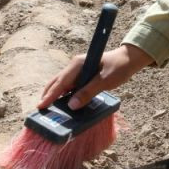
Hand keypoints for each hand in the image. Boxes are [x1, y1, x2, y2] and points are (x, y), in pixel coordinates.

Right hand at [37, 42, 153, 111]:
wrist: (129, 58)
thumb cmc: (118, 67)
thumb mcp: (104, 81)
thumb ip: (88, 92)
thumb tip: (71, 105)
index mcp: (78, 64)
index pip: (61, 82)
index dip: (50, 95)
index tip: (41, 106)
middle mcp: (74, 65)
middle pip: (57, 81)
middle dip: (48, 95)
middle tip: (40, 109)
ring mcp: (77, 69)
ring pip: (62, 83)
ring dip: (54, 94)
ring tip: (47, 108)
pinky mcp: (82, 74)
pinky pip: (69, 85)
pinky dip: (63, 93)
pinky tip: (62, 102)